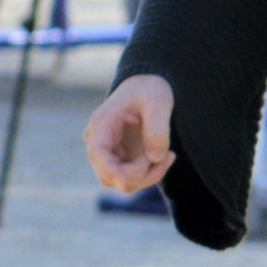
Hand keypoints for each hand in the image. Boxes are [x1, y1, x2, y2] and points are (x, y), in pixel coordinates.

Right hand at [84, 73, 175, 192]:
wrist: (148, 84)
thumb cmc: (149, 88)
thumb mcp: (158, 101)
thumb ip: (157, 128)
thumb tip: (155, 158)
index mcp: (102, 124)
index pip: (98, 155)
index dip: (114, 171)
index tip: (138, 174)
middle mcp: (100, 142)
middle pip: (109, 176)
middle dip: (139, 174)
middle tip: (167, 155)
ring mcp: (109, 153)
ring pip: (121, 182)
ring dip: (147, 176)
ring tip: (169, 155)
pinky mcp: (121, 159)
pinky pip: (132, 178)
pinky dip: (150, 173)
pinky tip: (166, 157)